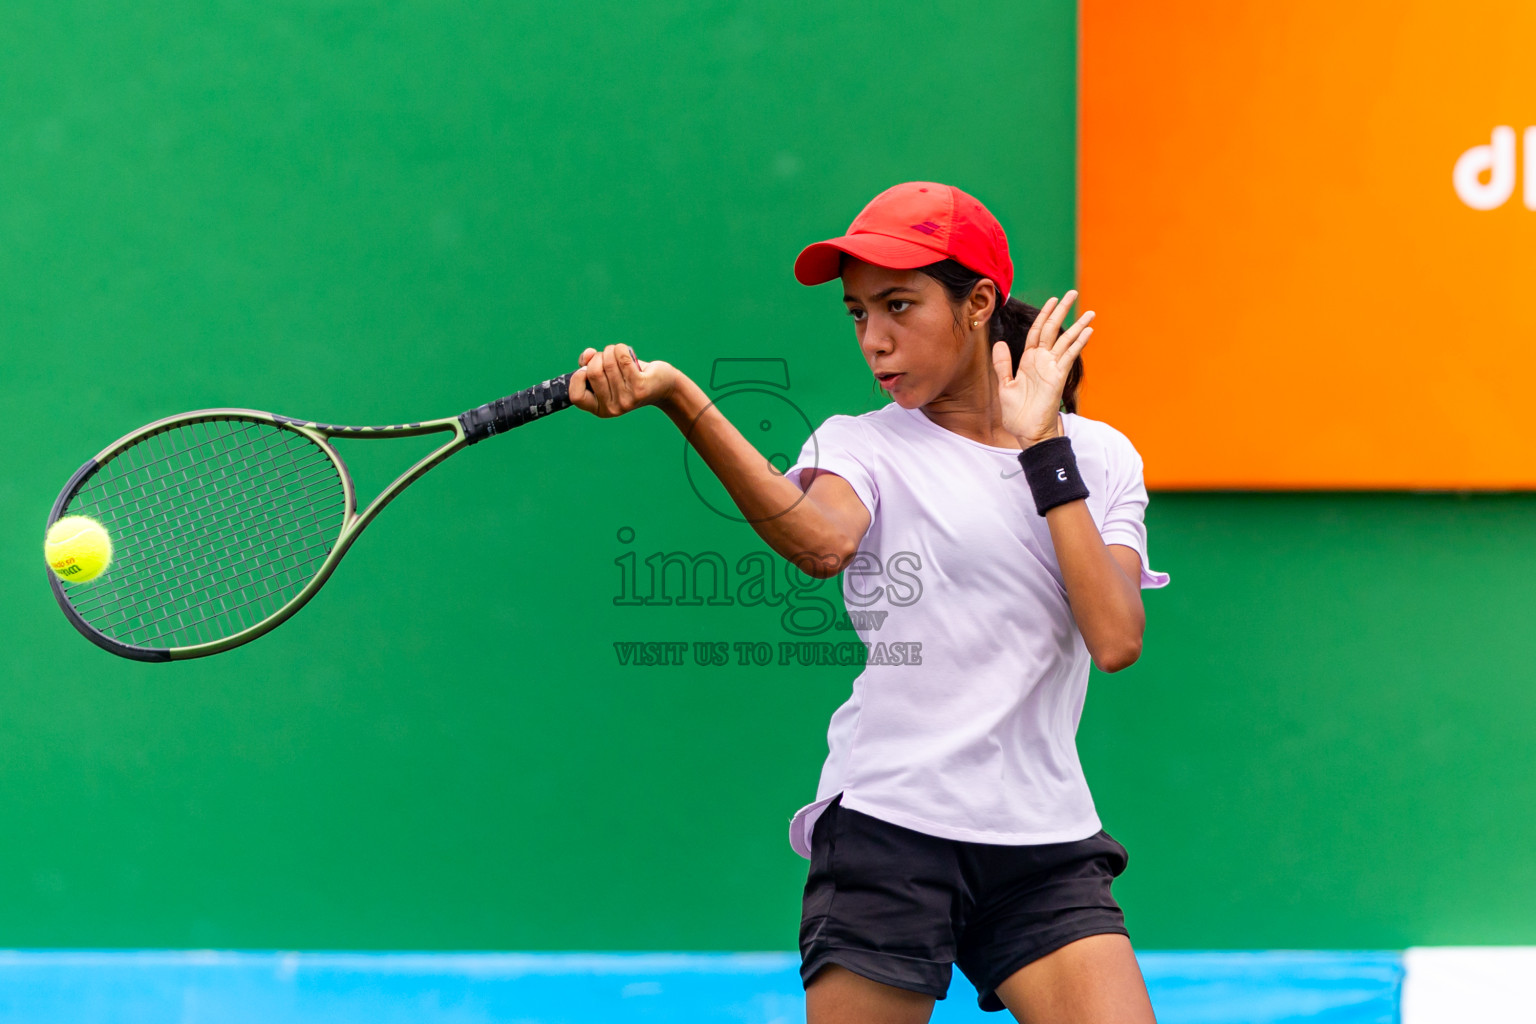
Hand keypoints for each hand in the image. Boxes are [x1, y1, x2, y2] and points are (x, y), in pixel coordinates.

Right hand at [570, 343, 678, 416]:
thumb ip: (589, 365)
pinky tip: (626, 351)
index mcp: (599, 409)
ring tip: (617, 353)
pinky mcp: (640, 388)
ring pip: (608, 363)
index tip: (586, 369)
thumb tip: (588, 355)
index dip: (578, 377)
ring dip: (611, 350)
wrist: (662, 385)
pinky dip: (621, 349)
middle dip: (598, 357)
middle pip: (593, 372)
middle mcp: (612, 408)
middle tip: (606, 356)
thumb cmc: (629, 377)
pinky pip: (623, 359)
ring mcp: (627, 400)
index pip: (576, 396)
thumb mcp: (606, 374)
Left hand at [992, 289, 1093, 445]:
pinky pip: (1069, 356)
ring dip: (1078, 326)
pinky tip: (1088, 332)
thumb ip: (1003, 364)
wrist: (1028, 433)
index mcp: (1028, 360)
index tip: (1051, 299)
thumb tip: (1000, 342)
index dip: (1043, 315)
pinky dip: (1078, 344)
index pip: (1037, 331)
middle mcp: (1042, 361)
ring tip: (1090, 312)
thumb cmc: (1017, 413)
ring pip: (1066, 341)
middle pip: (1053, 329)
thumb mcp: (1005, 386)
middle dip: (1062, 311)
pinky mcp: (1057, 377)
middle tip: (1072, 293)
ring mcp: (1052, 368)